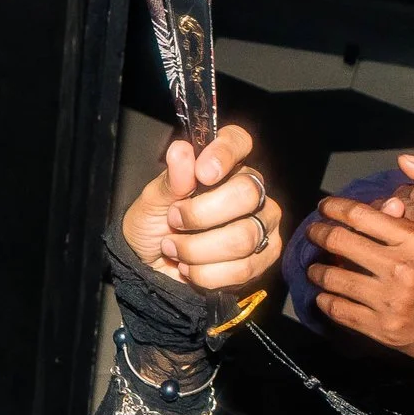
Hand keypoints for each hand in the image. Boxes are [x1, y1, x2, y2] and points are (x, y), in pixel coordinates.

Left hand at [117, 123, 282, 290]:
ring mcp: (262, 223)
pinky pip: (242, 268)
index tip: (202, 173)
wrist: (149, 268)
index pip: (239, 142)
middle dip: (201, 214)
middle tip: (173, 220)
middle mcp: (250, 190)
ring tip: (174, 249)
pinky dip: (205, 273)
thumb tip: (181, 151)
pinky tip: (189, 268)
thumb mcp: (152, 201)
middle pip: (247, 193)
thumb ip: (171, 179)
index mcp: (223, 165)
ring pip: (243, 237)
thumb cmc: (152, 226)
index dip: (224, 154)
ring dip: (196, 249)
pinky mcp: (264, 257)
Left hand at [305, 191, 413, 366]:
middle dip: (319, 234)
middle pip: (338, 242)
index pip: (358, 215)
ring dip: (317, 270)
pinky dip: (325, 300)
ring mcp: (391, 302)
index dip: (333, 208)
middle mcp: (402, 269)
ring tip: (316, 267)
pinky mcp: (384, 329)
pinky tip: (326, 295)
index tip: (325, 208)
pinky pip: (338, 310)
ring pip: (332, 279)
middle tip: (314, 232)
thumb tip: (405, 159)